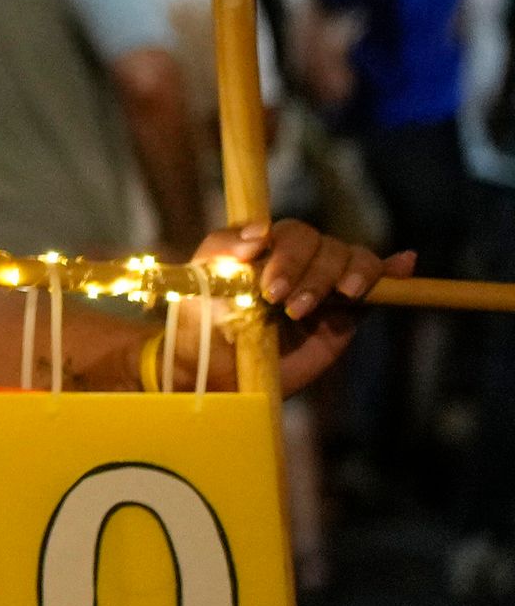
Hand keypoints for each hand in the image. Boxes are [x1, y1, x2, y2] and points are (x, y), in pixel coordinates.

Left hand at [188, 218, 395, 392]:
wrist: (214, 373)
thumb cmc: (201, 322)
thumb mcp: (199, 280)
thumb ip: (222, 248)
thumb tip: (262, 233)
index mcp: (267, 249)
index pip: (291, 233)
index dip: (288, 253)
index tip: (270, 286)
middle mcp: (300, 263)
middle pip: (324, 246)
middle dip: (310, 273)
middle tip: (283, 303)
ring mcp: (326, 287)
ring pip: (352, 260)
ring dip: (345, 275)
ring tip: (327, 302)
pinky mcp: (347, 315)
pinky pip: (378, 287)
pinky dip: (394, 272)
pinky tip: (406, 263)